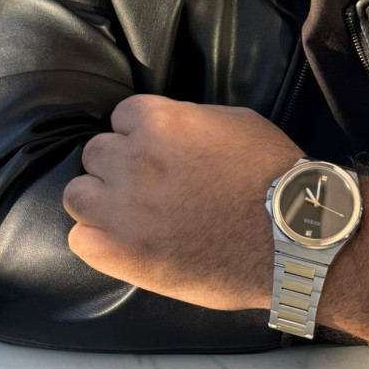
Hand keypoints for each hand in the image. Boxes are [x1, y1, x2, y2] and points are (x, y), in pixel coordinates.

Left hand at [62, 95, 303, 310]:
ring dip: (101, 200)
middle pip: (96, 152)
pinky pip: (81, 238)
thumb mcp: (235, 123)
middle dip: (120, 165)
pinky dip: (100, 239)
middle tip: (149, 184)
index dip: (140, 133)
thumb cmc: (272, 177)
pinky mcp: (119, 253)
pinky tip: (128, 241)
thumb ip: (189, 120)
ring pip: (79, 194)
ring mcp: (121, 209)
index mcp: (160, 123)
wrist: (289, 238)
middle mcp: (132, 161)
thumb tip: (168, 127)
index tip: (157, 151)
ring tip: (131, 214)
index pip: (122, 116)